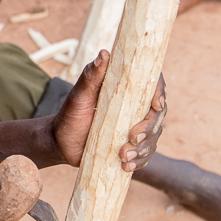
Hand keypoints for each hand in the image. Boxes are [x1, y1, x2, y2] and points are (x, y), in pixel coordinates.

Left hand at [49, 50, 165, 169]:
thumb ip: (91, 76)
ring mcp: (135, 129)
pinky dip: (139, 162)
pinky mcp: (131, 148)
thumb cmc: (69, 114)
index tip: (156, 105)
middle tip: (132, 138)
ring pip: (153, 138)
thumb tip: (104, 54)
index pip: (152, 86)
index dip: (160, 93)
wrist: (60, 142)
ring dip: (143, 149)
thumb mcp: (79, 95)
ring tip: (122, 156)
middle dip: (149, 128)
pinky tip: (126, 166)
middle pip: (158, 116)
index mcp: (127, 91)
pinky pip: (145, 156)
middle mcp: (135, 109)